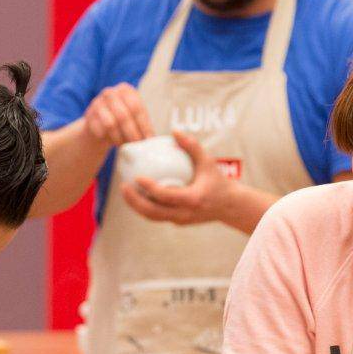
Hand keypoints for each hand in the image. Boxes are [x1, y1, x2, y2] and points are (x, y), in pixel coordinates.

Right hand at [83, 83, 152, 146]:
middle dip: (132, 133)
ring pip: (111, 124)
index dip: (143, 125)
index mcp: (126, 90)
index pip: (137, 108)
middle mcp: (111, 92)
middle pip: (124, 115)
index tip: (148, 139)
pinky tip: (112, 141)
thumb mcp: (135, 118)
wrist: (99, 125)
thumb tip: (154, 140)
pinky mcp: (89, 115)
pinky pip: (100, 130)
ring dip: (119, 137)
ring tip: (124, 144)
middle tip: (136, 145)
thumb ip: (144, 125)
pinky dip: (107, 138)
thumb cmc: (122, 122)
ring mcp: (98, 102)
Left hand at [119, 131, 237, 225]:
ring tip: (126, 191)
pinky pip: (157, 216)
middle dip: (134, 201)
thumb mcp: (208, 162)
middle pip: (153, 212)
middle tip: (123, 186)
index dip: (149, 188)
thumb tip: (174, 131)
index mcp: (192, 199)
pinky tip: (136, 195)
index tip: (137, 177)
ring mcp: (180, 220)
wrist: (229, 206)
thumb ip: (192, 146)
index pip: (165, 196)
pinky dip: (145, 207)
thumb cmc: (218, 182)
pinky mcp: (177, 222)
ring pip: (152, 217)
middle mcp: (184, 213)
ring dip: (136, 206)